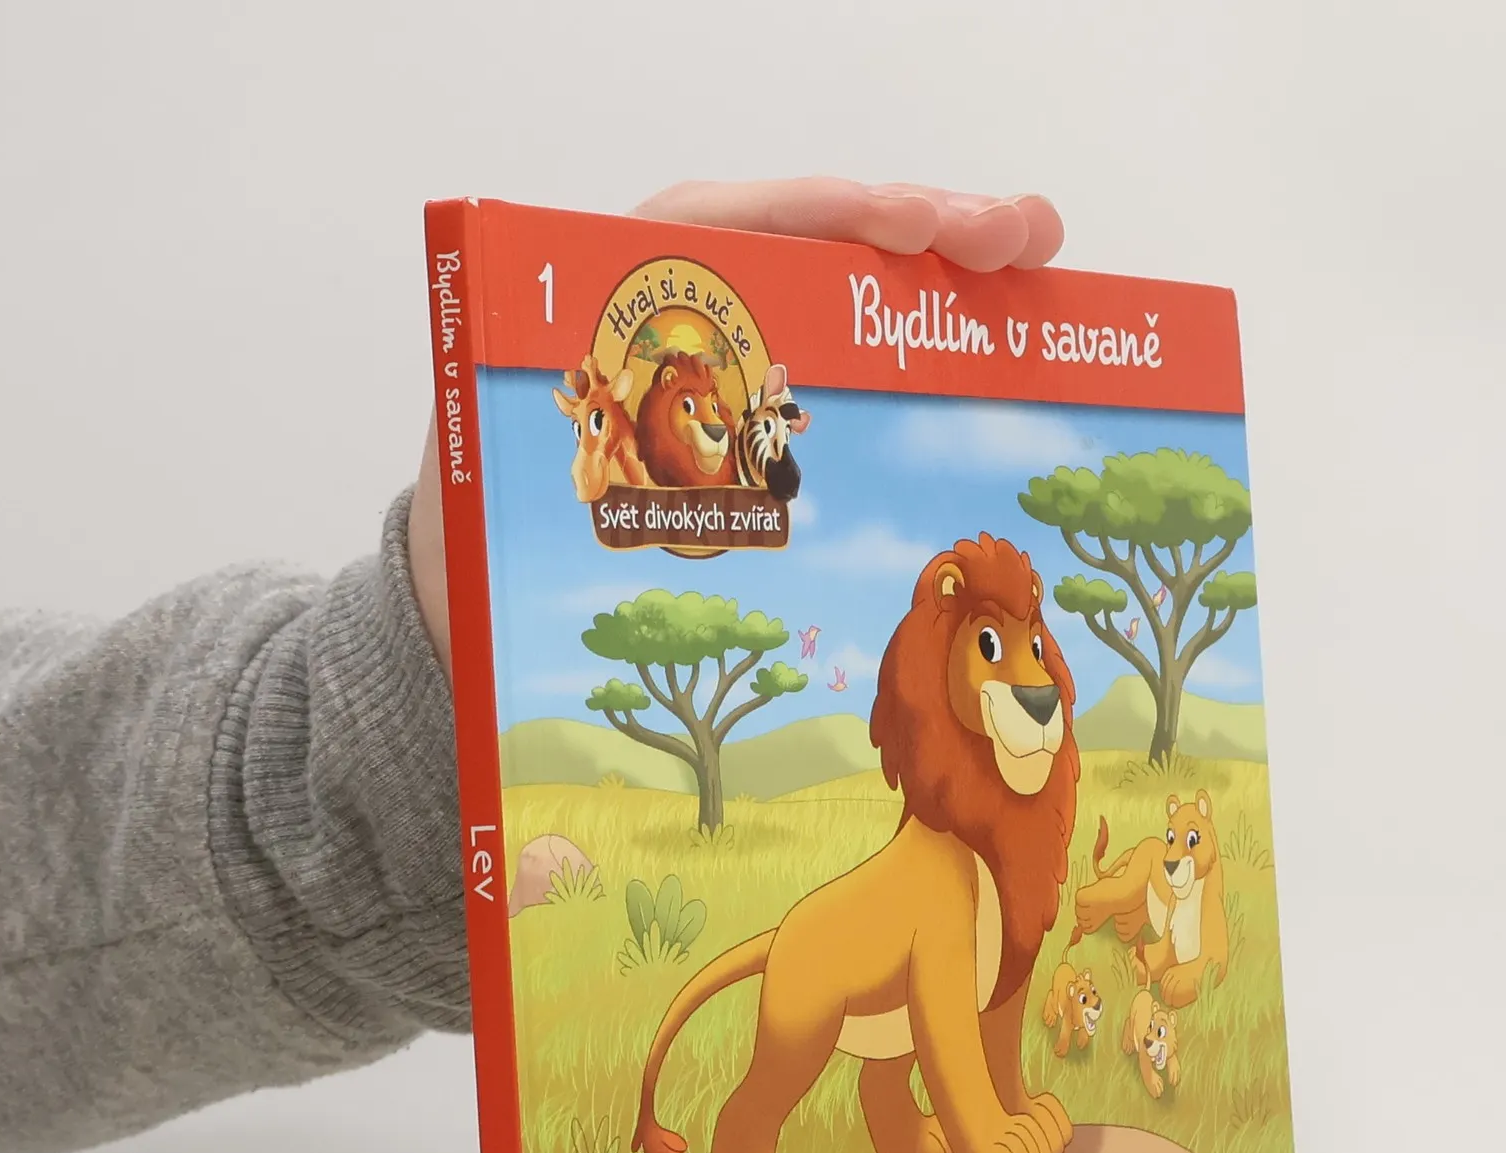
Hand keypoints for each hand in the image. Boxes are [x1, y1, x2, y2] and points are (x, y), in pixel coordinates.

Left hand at [407, 179, 1064, 671]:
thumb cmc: (485, 520)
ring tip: (1032, 261)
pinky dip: (921, 340)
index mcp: (620, 288)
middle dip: (928, 225)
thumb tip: (630, 459)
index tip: (921, 230)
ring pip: (849, 286)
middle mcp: (685, 300)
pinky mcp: (758, 398)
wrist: (473, 585)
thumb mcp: (517, 464)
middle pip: (820, 236)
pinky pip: (848, 349)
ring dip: (943, 272)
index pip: (746, 223)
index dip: (841, 215)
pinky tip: (992, 336)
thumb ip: (574, 450)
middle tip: (1025, 236)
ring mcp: (731, 347)